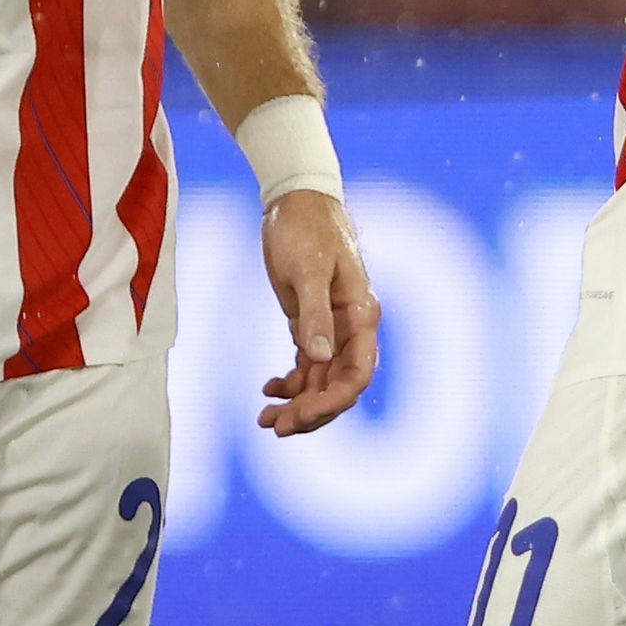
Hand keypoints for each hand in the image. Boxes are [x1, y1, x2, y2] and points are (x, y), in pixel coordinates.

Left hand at [255, 188, 378, 436]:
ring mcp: (334, 327)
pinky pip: (309, 365)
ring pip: (322, 380)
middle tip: (273, 426)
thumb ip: (314, 315)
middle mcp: (352, 326)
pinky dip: (291, 383)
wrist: (296, 200)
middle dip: (310, 411)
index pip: (358, 373)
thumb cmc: (304, 229)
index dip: (333, 401)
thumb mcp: (305, 270)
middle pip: (340, 384)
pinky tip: (268, 389)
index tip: (300, 417)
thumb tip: (319, 356)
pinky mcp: (313, 324)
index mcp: (361, 314)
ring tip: (264, 419)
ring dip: (298, 404)